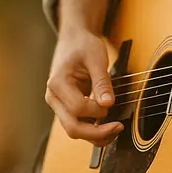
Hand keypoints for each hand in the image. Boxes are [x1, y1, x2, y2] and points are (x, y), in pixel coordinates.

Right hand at [45, 28, 123, 145]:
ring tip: (115, 128)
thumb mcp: (96, 59)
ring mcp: (59, 104)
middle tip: (117, 127)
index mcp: (57, 84)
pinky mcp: (66, 106)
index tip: (111, 103)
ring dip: (95, 134)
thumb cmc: (83, 45)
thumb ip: (102, 82)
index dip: (96, 110)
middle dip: (96, 133)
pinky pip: (78, 123)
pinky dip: (92, 128)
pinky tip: (107, 124)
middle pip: (72, 127)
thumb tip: (107, 103)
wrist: (74, 38)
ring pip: (74, 130)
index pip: (77, 108)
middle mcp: (54, 98)